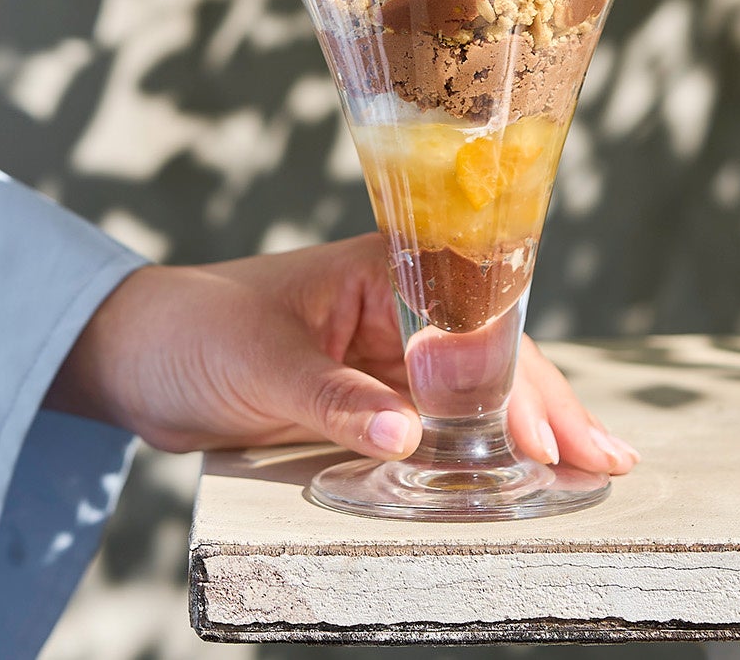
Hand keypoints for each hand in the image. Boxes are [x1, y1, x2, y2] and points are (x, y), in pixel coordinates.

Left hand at [48, 234, 640, 470]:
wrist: (134, 357)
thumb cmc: (191, 332)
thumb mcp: (261, 365)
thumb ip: (334, 400)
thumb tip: (408, 435)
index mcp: (379, 269)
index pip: (470, 320)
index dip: (517, 379)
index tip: (551, 434)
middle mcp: (395, 306)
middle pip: (490, 354)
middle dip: (549, 406)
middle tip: (605, 460)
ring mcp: (385, 353)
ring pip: (476, 391)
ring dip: (530, 428)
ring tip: (592, 467)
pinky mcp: (367, 394)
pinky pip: (440, 421)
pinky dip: (483, 446)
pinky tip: (523, 469)